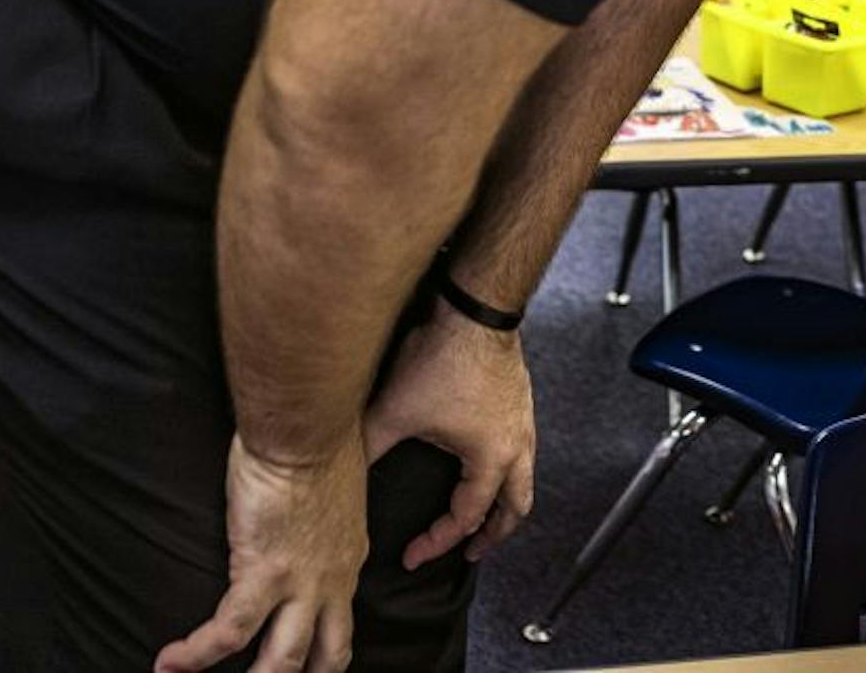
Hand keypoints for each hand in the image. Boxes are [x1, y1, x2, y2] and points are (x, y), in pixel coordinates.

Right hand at [155, 430, 368, 672]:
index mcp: (350, 554)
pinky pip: (229, 631)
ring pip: (283, 660)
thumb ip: (323, 510)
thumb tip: (308, 503)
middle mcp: (334, 576)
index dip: (324, 644)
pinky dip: (196, 654)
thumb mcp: (336, 486)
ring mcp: (302, 580)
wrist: (309, 424)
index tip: (307, 660)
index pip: (341, 616)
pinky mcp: (264, 571)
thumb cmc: (319, 436)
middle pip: (329, 653)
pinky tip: (167, 665)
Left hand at [362, 299, 536, 568]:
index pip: (466, 519)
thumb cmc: (441, 358)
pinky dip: (508, 472)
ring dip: (504, 504)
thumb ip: (369, 450)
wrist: (474, 309)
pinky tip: (485, 462)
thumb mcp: (394, 412)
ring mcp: (524, 422)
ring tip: (482, 513)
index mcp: (490, 459)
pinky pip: (524, 452)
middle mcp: (517, 446)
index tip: (412, 555)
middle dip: (492, 535)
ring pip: (525, 480)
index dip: (437, 543)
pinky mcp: (522, 401)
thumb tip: (340, 478)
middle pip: (516, 509)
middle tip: (468, 552)